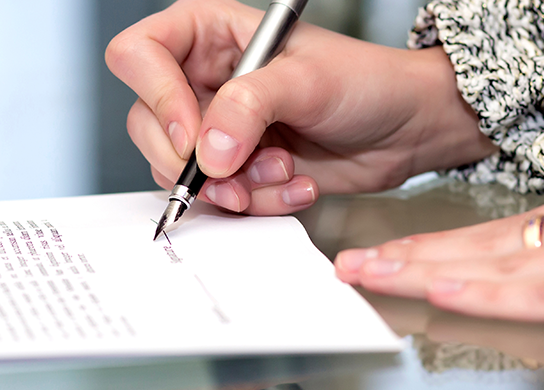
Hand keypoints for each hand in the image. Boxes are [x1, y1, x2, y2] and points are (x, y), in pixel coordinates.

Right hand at [105, 0, 493, 214]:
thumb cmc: (364, 82)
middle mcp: (201, 79)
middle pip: (147, 124)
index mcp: (207, 32)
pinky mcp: (233, 168)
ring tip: (284, 171)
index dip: (158, 98)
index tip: (194, 137)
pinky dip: (254, 202)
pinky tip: (294, 184)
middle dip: (196, 160)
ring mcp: (214, 127)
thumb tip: (205, 152)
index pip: (139, 55)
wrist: (404, 128)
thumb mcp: (307, 82)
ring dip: (234, 185)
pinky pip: (215, 199)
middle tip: (237, 171)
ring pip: (178, 171)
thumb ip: (249, 108)